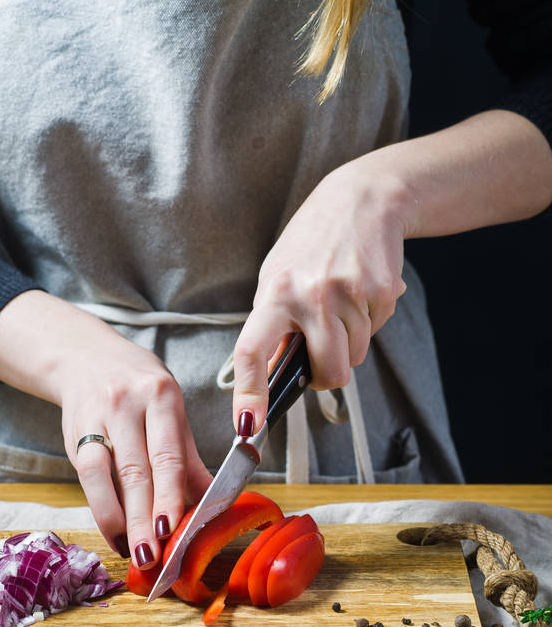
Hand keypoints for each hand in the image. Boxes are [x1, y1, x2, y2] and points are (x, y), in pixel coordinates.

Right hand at [0, 292, 212, 565]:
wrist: (87, 358)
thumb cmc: (140, 391)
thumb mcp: (171, 413)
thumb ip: (189, 460)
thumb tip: (216, 504)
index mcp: (162, 397)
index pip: (167, 453)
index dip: (170, 494)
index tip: (174, 529)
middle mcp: (127, 405)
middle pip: (136, 470)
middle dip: (145, 518)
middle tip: (154, 557)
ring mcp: (96, 418)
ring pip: (106, 476)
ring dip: (120, 520)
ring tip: (133, 553)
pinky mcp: (73, 433)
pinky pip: (87, 477)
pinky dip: (102, 509)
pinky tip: (114, 533)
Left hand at [231, 161, 407, 433]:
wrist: (363, 200)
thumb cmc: (313, 244)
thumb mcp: (277, 277)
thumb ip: (274, 325)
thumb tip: (273, 375)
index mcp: (274, 294)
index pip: (252, 351)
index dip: (249, 394)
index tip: (247, 426)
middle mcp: (310, 295)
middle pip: (329, 373)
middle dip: (329, 375)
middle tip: (324, 354)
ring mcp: (348, 294)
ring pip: (355, 356)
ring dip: (350, 343)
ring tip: (342, 304)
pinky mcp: (381, 291)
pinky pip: (375, 332)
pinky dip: (369, 321)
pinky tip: (361, 292)